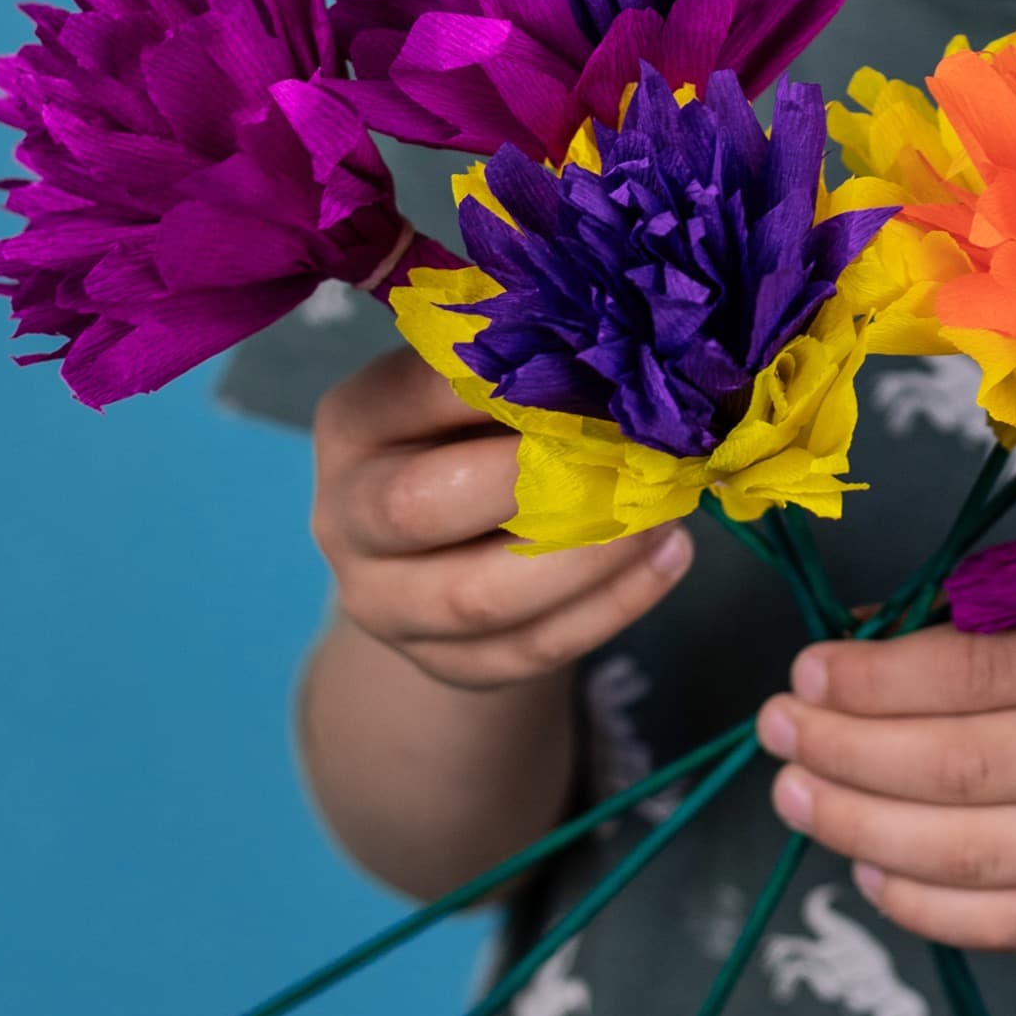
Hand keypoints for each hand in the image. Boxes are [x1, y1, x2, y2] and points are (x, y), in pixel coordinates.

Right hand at [311, 346, 692, 691]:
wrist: (442, 550)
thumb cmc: (474, 435)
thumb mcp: (478, 388)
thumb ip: (526, 371)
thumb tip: (621, 351)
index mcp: (355, 422)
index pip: (422, 391)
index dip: (514, 380)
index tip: (602, 367)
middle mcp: (346, 515)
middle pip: (422, 507)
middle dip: (538, 477)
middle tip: (634, 448)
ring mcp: (384, 603)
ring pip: (478, 596)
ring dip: (588, 554)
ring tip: (666, 508)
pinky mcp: (442, 664)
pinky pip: (529, 648)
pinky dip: (611, 605)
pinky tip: (670, 557)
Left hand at [757, 607, 1015, 951]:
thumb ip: (986, 617)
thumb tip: (852, 641)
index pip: (974, 674)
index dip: (874, 677)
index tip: (803, 670)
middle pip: (957, 768)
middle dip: (846, 750)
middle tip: (776, 730)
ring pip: (969, 854)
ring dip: (861, 829)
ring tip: (796, 796)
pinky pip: (1005, 923)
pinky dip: (923, 905)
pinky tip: (865, 870)